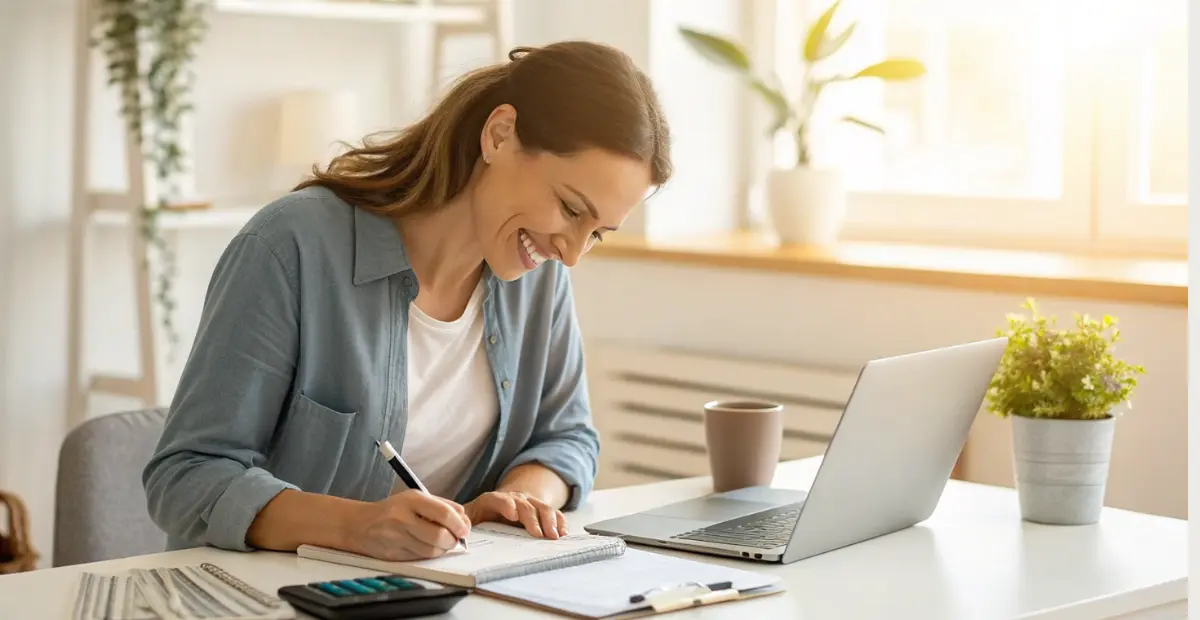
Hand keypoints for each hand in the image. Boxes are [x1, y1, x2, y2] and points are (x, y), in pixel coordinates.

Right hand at [343, 490, 471, 560]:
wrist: (359, 524)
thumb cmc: (393, 509)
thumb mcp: (415, 498)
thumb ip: (441, 505)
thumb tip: (464, 520)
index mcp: (411, 500)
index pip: (443, 513)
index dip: (459, 524)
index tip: (464, 529)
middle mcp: (402, 518)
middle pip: (439, 536)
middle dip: (453, 540)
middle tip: (455, 538)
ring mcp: (396, 538)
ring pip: (432, 551)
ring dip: (443, 549)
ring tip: (442, 542)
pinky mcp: (393, 555)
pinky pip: (421, 558)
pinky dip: (430, 554)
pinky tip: (427, 546)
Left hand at [465, 491, 567, 538]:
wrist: (500, 505)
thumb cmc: (481, 516)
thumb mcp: (469, 517)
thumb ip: (462, 522)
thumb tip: (458, 532)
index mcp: (492, 500)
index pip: (498, 498)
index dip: (506, 504)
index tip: (513, 515)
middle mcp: (514, 499)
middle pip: (524, 505)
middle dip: (532, 519)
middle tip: (538, 534)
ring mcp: (530, 503)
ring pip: (542, 507)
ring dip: (549, 521)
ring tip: (554, 536)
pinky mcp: (541, 510)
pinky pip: (554, 513)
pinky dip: (560, 522)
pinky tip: (563, 533)